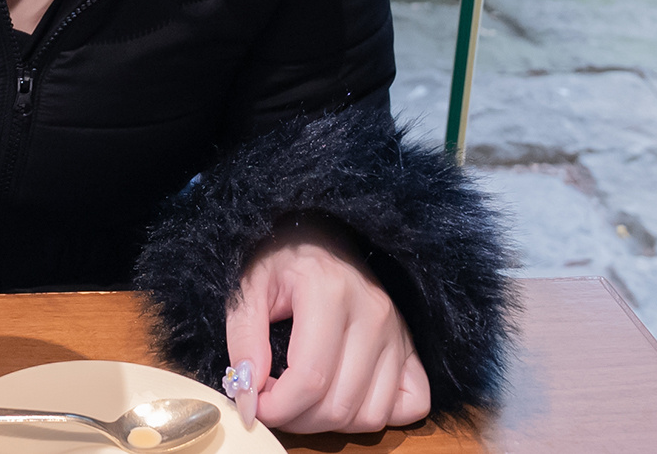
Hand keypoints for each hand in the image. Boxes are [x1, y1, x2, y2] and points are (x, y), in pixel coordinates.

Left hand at [225, 219, 429, 433]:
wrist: (320, 233)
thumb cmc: (281, 258)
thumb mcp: (248, 287)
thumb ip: (244, 340)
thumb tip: (248, 394)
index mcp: (331, 291)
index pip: (310, 379)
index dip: (275, 408)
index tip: (253, 405)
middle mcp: (374, 312)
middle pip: (338, 405)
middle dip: (296, 419)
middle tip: (271, 401)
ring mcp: (398, 332)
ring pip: (370, 415)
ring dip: (330, 423)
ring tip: (302, 398)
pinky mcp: (412, 346)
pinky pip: (412, 405)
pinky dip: (378, 414)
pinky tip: (345, 395)